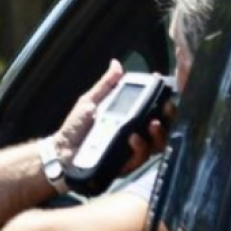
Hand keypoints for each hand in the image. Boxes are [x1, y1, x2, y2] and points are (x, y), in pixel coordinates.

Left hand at [52, 60, 173, 172]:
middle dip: (169, 118)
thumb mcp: (91, 101)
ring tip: (151, 124)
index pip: (154, 110)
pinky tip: (133, 137)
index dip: (164, 102)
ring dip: (158, 133)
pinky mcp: (125, 165)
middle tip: (166, 108)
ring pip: (156, 145)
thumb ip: (106, 85)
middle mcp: (135, 135)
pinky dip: (139, 147)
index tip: (166, 91)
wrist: (62, 150)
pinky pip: (139, 158)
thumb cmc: (76, 127)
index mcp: (129, 118)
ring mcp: (132, 151)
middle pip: (163, 128)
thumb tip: (116, 64)